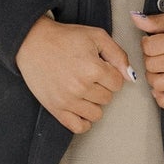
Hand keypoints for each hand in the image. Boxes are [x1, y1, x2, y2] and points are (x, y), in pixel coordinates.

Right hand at [14, 10, 133, 134]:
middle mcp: (81, 87)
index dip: (110, 74)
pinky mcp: (55, 109)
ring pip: (96, 114)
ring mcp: (67, 101)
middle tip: (87, 75)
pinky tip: (80, 107)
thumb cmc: (65, 38)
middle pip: (108, 98)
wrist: (33, 42)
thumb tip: (130, 77)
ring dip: (93, 103)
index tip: (99, 67)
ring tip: (83, 89)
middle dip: (102, 87)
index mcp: (93, 68)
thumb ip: (118, 55)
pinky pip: (79, 127)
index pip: (118, 83)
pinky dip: (83, 121)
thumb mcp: (96, 36)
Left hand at [130, 8, 163, 107]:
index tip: (152, 42)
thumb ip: (157, 21)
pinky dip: (163, 100)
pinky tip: (160, 90)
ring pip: (159, 84)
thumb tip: (135, 18)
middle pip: (152, 65)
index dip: (146, 44)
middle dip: (149, 59)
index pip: (149, 47)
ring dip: (153, 77)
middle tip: (158, 55)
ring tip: (161, 69)